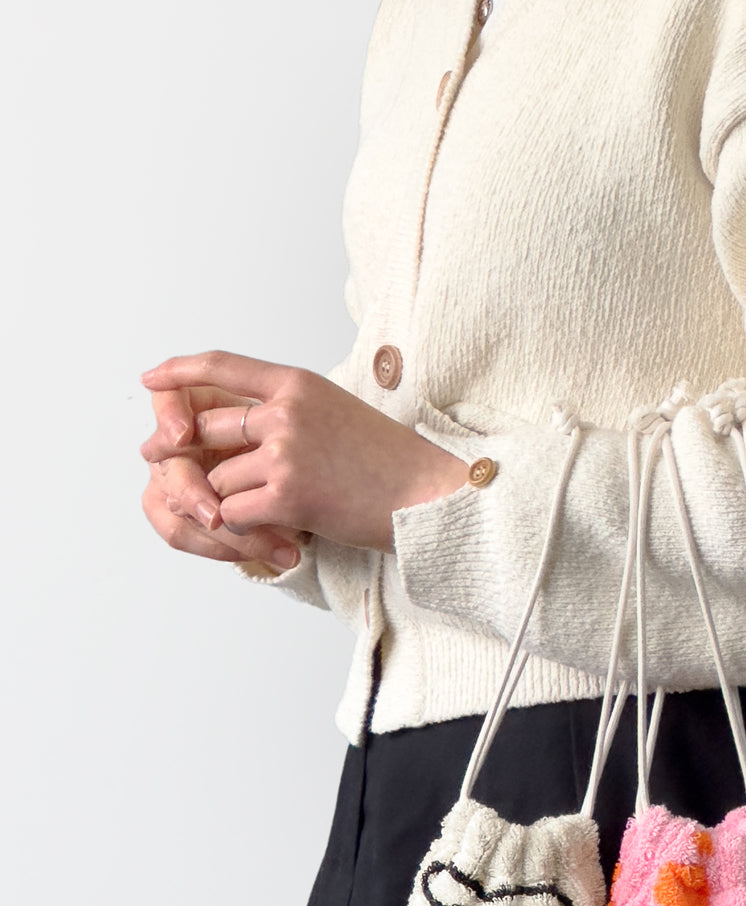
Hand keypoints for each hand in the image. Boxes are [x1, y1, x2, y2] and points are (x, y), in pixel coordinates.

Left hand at [140, 350, 471, 554]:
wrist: (426, 497)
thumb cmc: (389, 461)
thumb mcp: (337, 412)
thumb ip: (288, 409)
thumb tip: (237, 423)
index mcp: (297, 383)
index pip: (221, 367)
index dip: (179, 373)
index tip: (150, 381)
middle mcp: (285, 412)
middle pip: (207, 430)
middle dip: (191, 457)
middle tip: (187, 476)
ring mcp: (285, 453)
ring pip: (219, 478)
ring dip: (230, 501)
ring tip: (266, 513)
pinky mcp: (288, 495)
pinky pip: (233, 512)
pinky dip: (242, 527)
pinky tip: (270, 530)